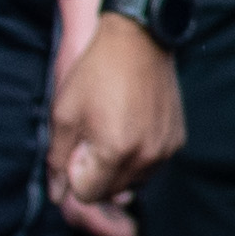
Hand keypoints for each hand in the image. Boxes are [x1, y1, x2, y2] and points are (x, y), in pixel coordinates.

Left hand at [52, 20, 179, 214]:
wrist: (138, 40)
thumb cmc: (96, 73)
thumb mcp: (64, 114)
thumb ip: (57, 160)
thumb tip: (57, 195)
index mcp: (115, 152)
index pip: (88, 194)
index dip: (75, 173)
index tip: (77, 146)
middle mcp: (146, 157)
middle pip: (111, 192)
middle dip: (96, 173)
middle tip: (92, 136)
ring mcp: (165, 150)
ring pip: (133, 182)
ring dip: (118, 168)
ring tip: (112, 130)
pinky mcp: (177, 140)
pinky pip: (151, 165)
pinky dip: (138, 157)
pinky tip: (131, 126)